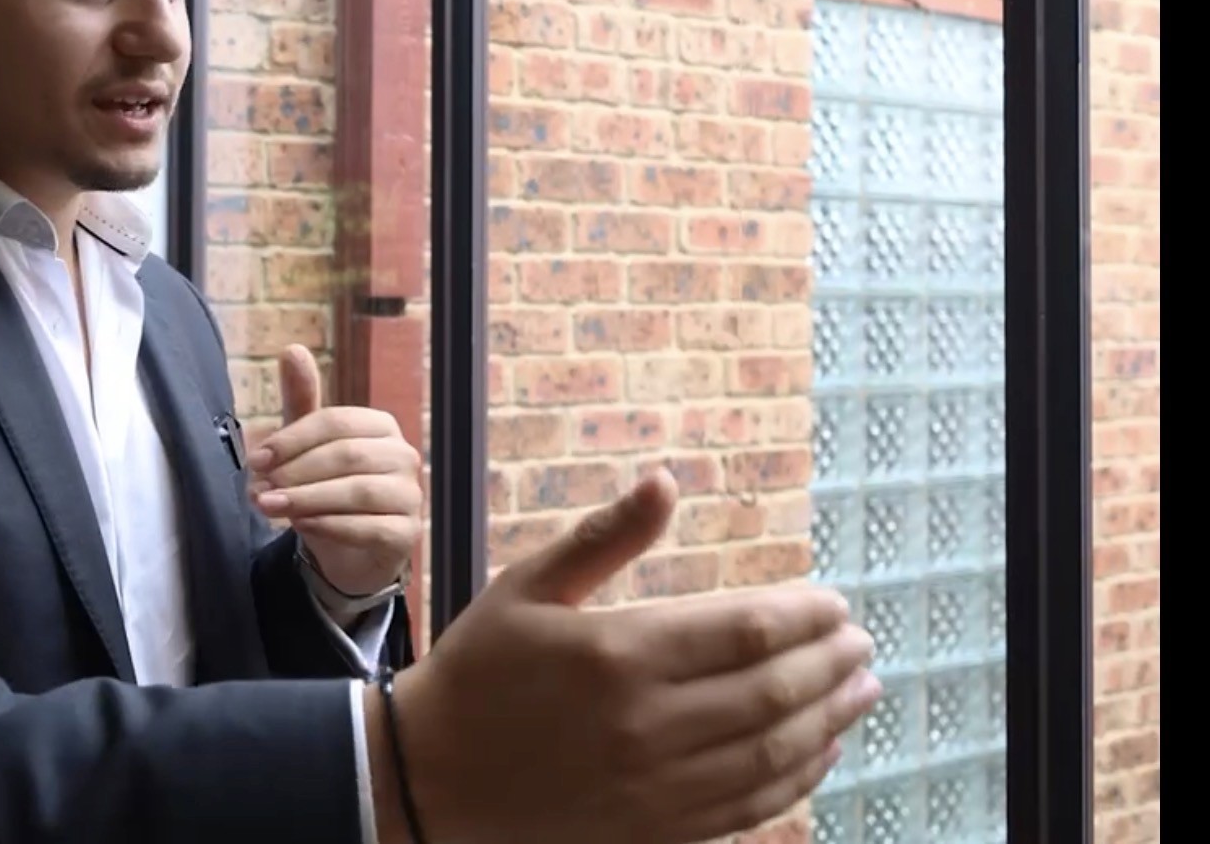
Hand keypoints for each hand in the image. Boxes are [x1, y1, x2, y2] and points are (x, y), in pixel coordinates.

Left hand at [247, 344, 421, 597]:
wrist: (347, 551)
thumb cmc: (327, 487)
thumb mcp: (308, 444)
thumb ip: (302, 400)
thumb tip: (292, 348)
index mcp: (380, 426)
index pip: (335, 423)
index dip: (292, 439)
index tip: (256, 459)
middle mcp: (403, 456)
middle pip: (346, 455)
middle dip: (296, 472)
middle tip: (259, 487)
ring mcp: (410, 495)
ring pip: (358, 492)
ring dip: (307, 499)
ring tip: (270, 506)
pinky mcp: (407, 533)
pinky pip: (370, 528)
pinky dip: (330, 526)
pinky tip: (302, 526)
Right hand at [367, 471, 880, 843]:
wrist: (430, 776)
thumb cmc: (479, 670)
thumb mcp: (527, 588)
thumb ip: (602, 537)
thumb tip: (664, 481)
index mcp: (617, 654)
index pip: (745, 630)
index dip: (803, 616)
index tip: (833, 603)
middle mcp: (645, 724)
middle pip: (772, 691)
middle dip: (829, 663)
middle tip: (860, 643)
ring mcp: (654, 785)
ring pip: (772, 752)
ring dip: (828, 719)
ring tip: (859, 690)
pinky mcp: (654, 829)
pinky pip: (748, 805)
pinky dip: (795, 777)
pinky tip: (817, 752)